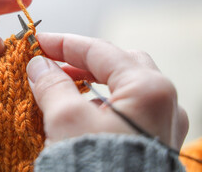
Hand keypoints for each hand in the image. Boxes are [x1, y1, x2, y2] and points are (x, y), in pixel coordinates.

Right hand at [26, 33, 187, 148]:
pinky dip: (101, 100)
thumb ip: (52, 84)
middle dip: (82, 59)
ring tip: (62, 83)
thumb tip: (38, 64)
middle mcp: (163, 103)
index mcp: (148, 89)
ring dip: (91, 79)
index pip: (100, 50)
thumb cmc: (96, 169)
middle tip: (52, 62)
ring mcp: (161, 123)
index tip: (38, 41)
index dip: (65, 43)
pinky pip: (125, 108)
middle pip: (117, 63)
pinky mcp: (151, 141)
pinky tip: (81, 108)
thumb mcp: (66, 120)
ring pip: (123, 85)